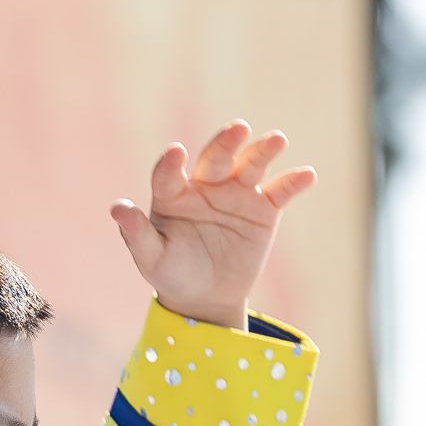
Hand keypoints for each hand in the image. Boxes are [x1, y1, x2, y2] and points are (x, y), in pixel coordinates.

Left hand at [111, 121, 315, 329]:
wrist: (207, 297)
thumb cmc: (173, 274)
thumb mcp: (152, 259)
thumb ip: (136, 234)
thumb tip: (116, 208)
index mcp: (173, 192)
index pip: (170, 172)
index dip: (172, 163)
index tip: (176, 154)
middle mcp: (206, 184)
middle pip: (216, 157)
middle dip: (226, 142)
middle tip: (238, 128)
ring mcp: (237, 193)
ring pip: (250, 165)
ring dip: (263, 150)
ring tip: (277, 140)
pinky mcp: (264, 208)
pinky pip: (280, 191)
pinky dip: (294, 182)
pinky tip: (308, 175)